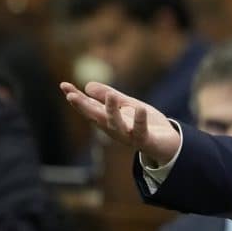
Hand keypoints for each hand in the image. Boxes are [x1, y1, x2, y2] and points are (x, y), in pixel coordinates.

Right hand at [60, 81, 181, 165]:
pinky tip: (140, 109)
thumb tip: (87, 86)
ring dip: (111, 111)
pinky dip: (139, 120)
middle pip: (96, 117)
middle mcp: (114, 129)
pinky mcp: (144, 140)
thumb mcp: (127, 106)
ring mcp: (128, 136)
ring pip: (115, 125)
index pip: (90, 107)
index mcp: (109, 120)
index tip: (63, 85)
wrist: (168, 145)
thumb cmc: (146, 125)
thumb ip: (109, 97)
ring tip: (110, 95)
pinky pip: (140, 131)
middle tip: (71, 96)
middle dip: (83, 107)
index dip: (77, 97)